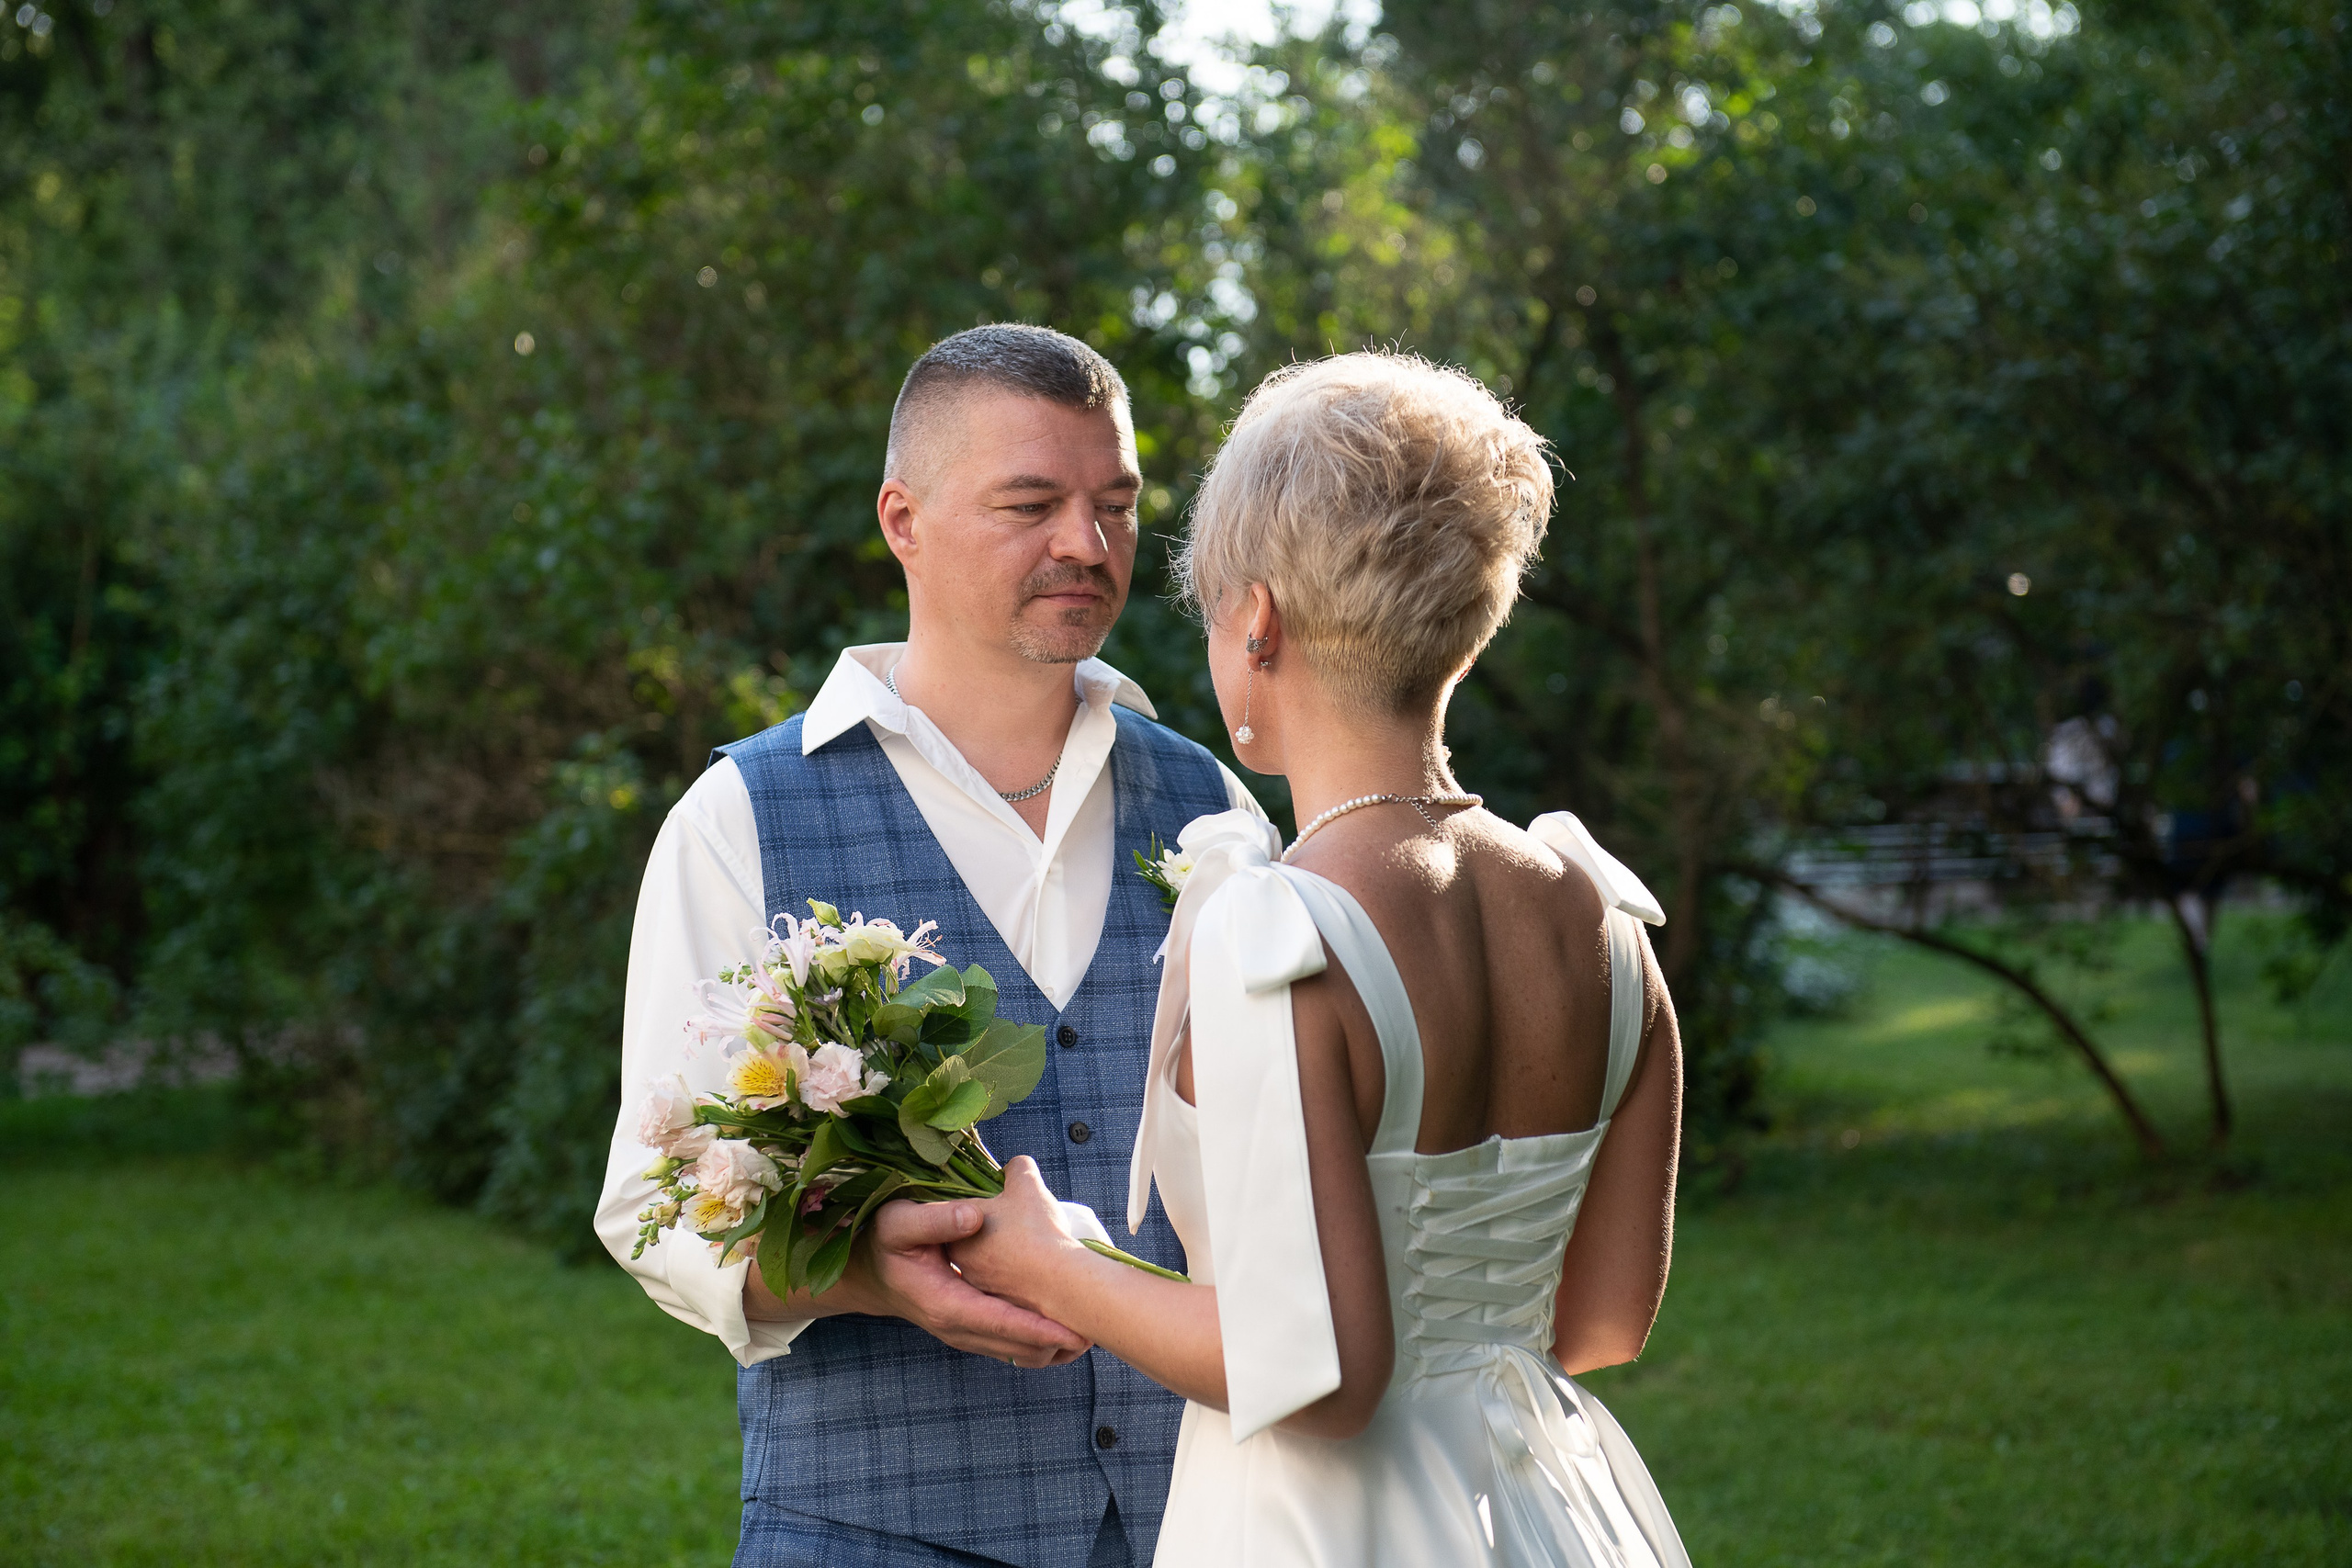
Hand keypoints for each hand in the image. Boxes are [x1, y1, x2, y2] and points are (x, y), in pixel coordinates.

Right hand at [851, 1197, 1090, 1367]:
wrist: (870, 1271)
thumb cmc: (885, 1241)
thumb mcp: (900, 1223)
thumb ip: (934, 1220)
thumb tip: (974, 1217)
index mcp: (942, 1303)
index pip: (997, 1321)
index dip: (1036, 1327)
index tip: (1072, 1330)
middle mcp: (956, 1327)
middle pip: (1013, 1346)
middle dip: (1055, 1342)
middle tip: (1099, 1334)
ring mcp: (964, 1333)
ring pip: (1015, 1352)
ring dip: (1052, 1346)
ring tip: (1093, 1335)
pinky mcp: (972, 1330)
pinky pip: (1010, 1345)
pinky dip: (1039, 1342)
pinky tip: (1067, 1331)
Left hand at [946, 1156, 1090, 1316]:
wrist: (1060, 1282)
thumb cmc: (1037, 1231)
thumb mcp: (1028, 1185)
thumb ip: (1018, 1169)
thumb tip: (1015, 1166)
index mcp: (957, 1234)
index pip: (961, 1212)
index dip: (985, 1203)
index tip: (1005, 1201)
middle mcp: (962, 1263)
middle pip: (975, 1238)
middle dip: (995, 1229)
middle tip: (1018, 1220)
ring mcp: (981, 1287)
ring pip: (991, 1262)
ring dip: (1007, 1252)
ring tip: (1032, 1242)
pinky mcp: (1001, 1305)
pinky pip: (1007, 1283)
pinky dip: (1019, 1274)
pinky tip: (1037, 1265)